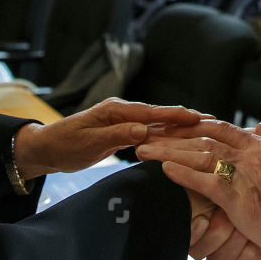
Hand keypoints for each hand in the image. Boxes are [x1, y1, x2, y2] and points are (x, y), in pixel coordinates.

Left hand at [13, 98, 208, 177]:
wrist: (47, 148)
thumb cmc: (64, 145)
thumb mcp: (88, 142)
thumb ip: (116, 136)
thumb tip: (143, 130)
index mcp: (116, 111)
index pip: (152, 113)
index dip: (176, 116)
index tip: (199, 117)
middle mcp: (123, 112)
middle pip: (160, 116)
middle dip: (186, 118)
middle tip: (213, 121)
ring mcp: (124, 121)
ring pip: (157, 124)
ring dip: (179, 127)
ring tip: (204, 129)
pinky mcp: (123, 132)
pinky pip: (149, 133)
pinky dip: (166, 135)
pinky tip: (180, 140)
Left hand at [137, 120, 260, 259]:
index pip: (223, 128)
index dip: (195, 124)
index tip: (173, 123)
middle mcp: (253, 156)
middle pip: (205, 138)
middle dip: (173, 134)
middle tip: (148, 133)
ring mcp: (246, 177)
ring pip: (201, 156)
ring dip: (169, 151)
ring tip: (144, 150)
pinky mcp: (241, 201)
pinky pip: (206, 183)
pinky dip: (183, 174)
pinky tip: (164, 170)